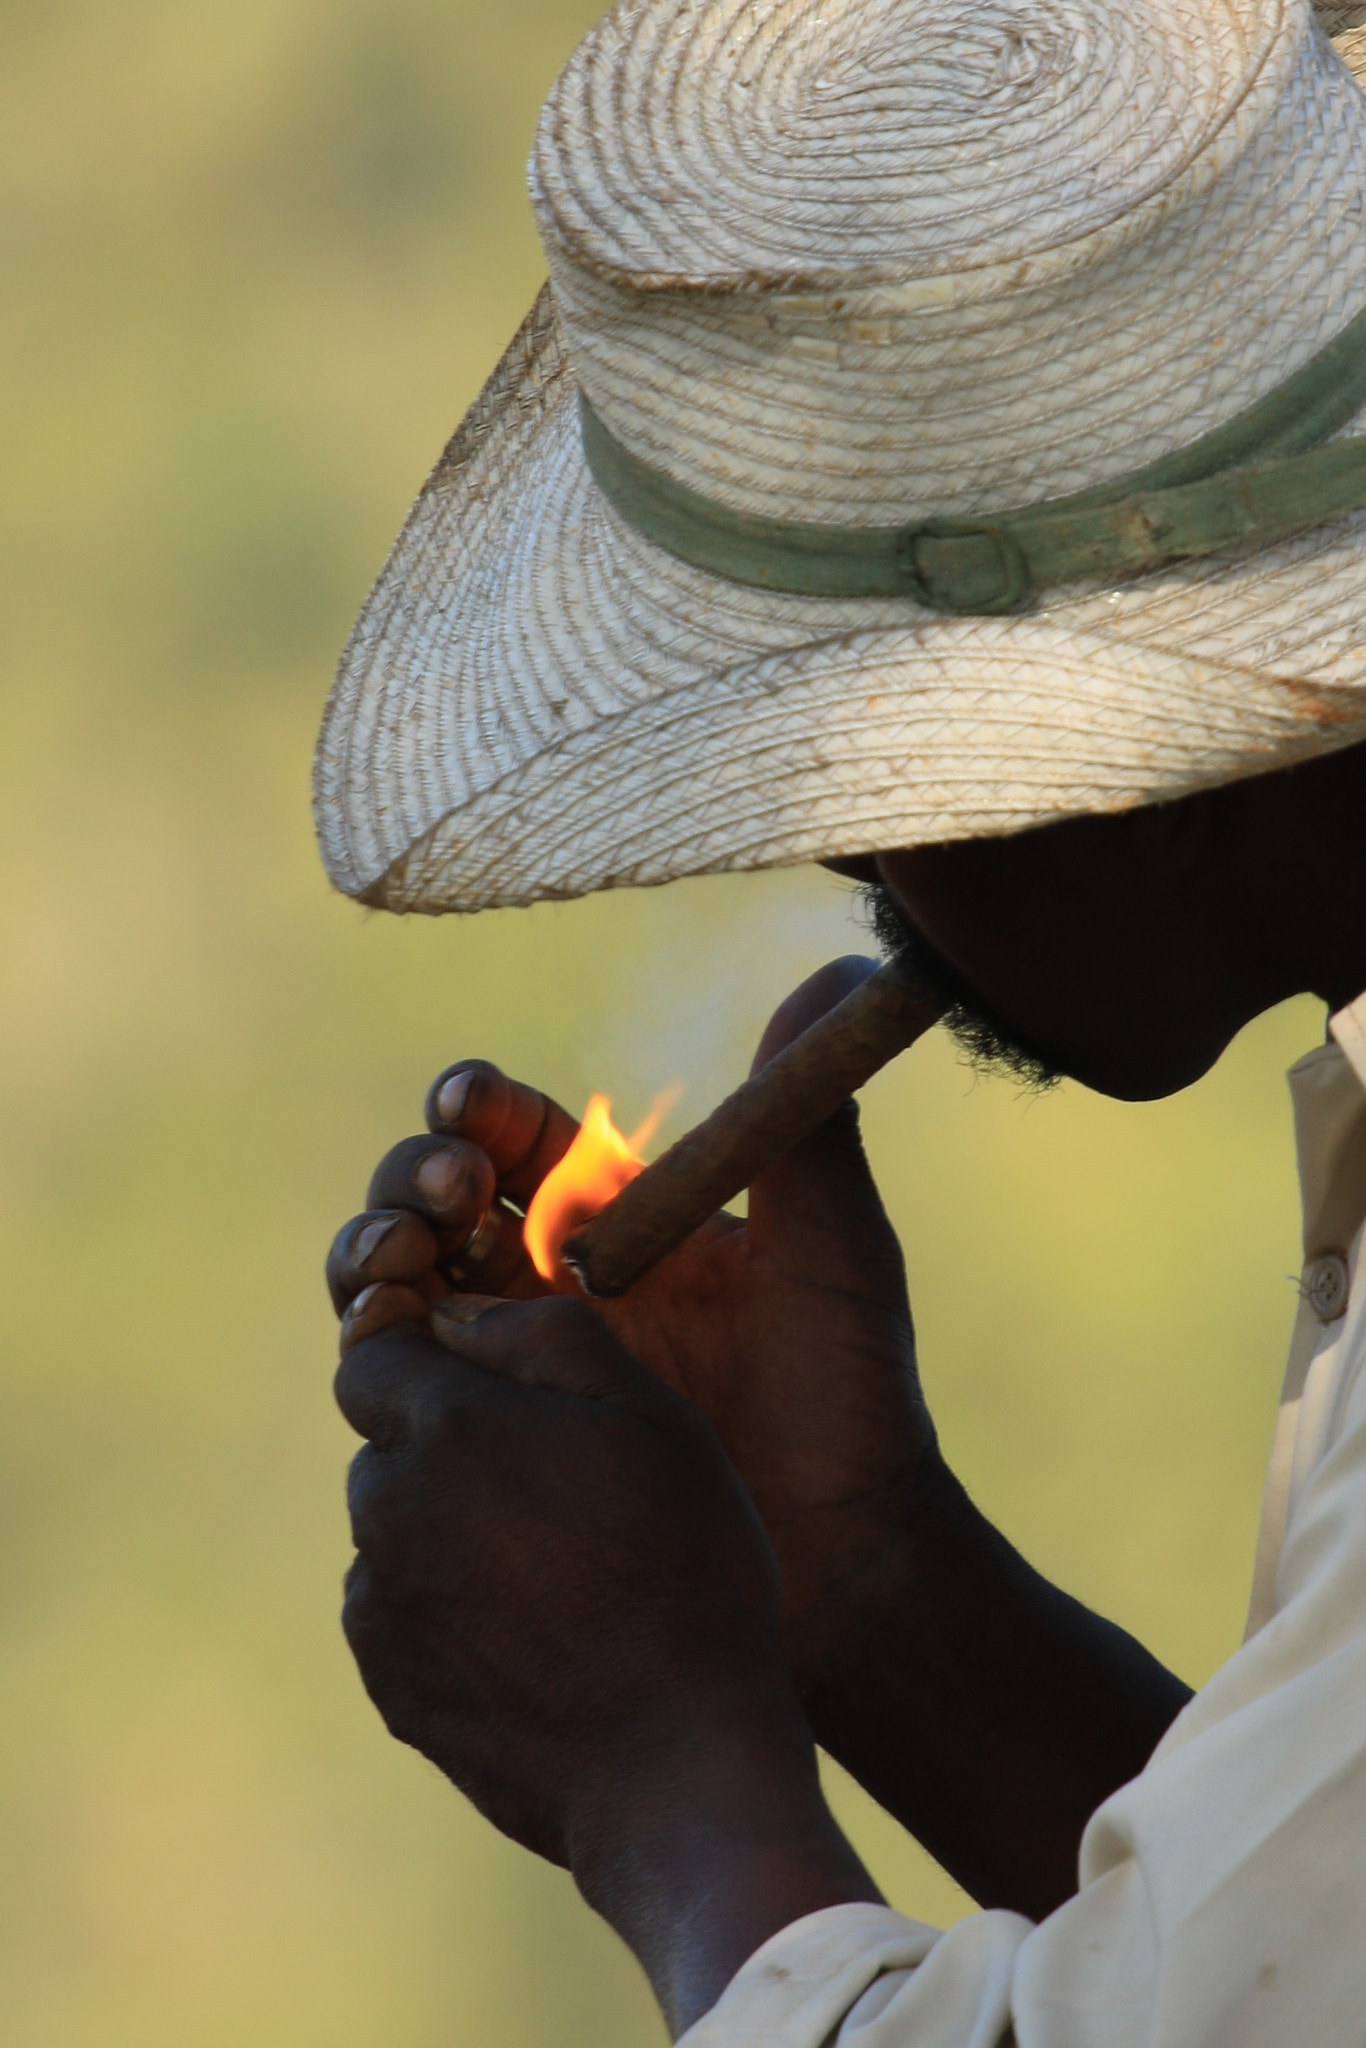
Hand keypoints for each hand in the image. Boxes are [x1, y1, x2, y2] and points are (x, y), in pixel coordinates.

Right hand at [330, 958, 1191, 1921]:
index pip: (515, 1132)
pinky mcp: (490, 1443)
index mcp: (620, 1215)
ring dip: (376, 1248)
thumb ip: (807, 1119)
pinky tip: (389, 1335)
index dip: (476, 1108)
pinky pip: (399, 1380)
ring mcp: (512, 1362)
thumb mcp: (830, 1246)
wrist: (844, 1557)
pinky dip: (375, 1344)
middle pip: (432, 1196)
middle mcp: (551, 1279)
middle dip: (414, 1174)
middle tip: (454, 1186)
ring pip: (397, 1280)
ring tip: (402, 1255)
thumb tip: (839, 970)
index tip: (473, 1105)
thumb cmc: (850, 1397)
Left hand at [336, 1299, 879, 2031]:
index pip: (373, 1351)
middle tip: (557, 1481)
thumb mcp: (648, 1413)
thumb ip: (542, 1334)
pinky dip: (450, 1606)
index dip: (426, 1351)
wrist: (676, 1761)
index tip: (489, 1379)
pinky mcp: (391, 1685)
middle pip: (388, 1442)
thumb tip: (454, 1312)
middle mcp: (387, 1509)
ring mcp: (381, 1606)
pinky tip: (537, 1632)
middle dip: (449, 1443)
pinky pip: (402, 1612)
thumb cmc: (682, 1569)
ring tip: (558, 1568)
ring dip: (450, 1525)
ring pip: (395, 1528)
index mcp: (447, 1426)